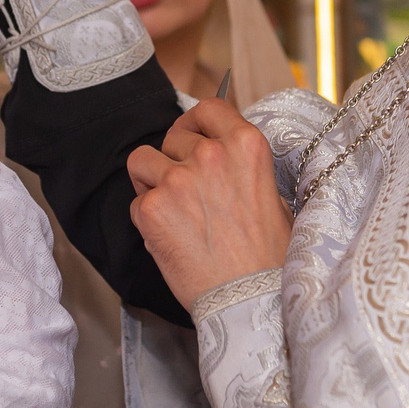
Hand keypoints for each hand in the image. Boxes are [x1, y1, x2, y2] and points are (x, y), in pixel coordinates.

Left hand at [126, 100, 291, 306]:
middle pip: (173, 137)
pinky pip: (137, 201)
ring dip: (152, 182)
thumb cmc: (266, 257)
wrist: (250, 299)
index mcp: (246, 145)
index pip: (208, 108)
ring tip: (172, 211)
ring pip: (142, 160)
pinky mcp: (152, 207)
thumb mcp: (271, 196)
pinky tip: (170, 237)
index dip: (195, 123)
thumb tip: (217, 153)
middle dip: (174, 160)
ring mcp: (178, 179)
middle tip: (187, 193)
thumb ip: (240, 167)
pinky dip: (147, 218)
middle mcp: (211, 154)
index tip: (193, 137)